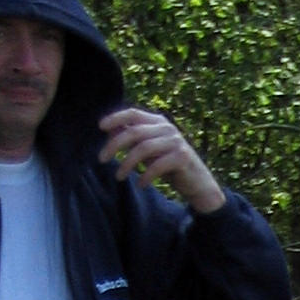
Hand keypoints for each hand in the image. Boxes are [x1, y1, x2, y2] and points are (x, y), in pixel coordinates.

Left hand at [96, 107, 224, 213]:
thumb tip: (110, 131)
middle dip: (114, 145)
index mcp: (159, 122)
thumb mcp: (150, 151)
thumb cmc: (171, 167)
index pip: (133, 114)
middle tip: (101, 159)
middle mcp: (167, 128)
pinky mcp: (182, 158)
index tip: (100, 127)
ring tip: (119, 176)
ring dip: (127, 164)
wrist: (199, 185)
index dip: (115, 118)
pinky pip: (157, 166)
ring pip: (143, 149)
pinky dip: (146, 176)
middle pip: (134, 132)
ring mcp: (176, 142)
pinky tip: (141, 184)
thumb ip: (134, 140)